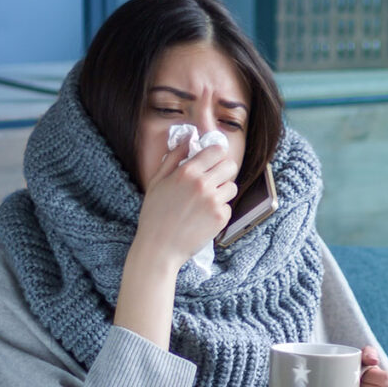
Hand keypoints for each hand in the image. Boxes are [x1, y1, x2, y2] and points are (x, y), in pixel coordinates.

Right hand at [134, 138, 238, 269]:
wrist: (159, 248)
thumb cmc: (154, 215)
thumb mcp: (157, 181)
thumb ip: (174, 157)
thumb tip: (188, 138)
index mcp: (187, 172)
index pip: (217, 150)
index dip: (216, 154)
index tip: (213, 161)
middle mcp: (203, 184)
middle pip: (230, 165)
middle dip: (224, 170)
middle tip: (214, 180)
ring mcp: (214, 202)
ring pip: (232, 187)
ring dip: (223, 191)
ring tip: (207, 201)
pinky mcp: (220, 218)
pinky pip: (228, 207)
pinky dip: (220, 211)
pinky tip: (204, 217)